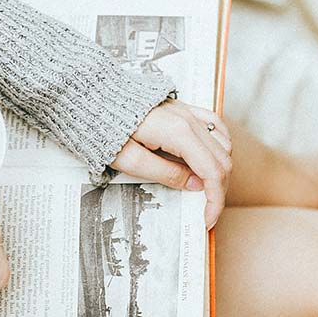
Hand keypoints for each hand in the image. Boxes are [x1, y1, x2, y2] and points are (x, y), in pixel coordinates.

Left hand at [110, 100, 231, 228]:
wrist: (93, 97)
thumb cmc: (104, 126)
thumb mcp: (129, 161)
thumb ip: (165, 174)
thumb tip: (195, 186)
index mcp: (178, 133)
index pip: (212, 171)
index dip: (215, 200)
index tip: (208, 219)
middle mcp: (189, 120)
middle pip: (222, 160)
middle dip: (219, 190)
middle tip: (207, 211)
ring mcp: (188, 112)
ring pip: (223, 144)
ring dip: (221, 170)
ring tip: (207, 190)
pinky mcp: (184, 109)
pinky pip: (215, 126)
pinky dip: (220, 145)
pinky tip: (213, 158)